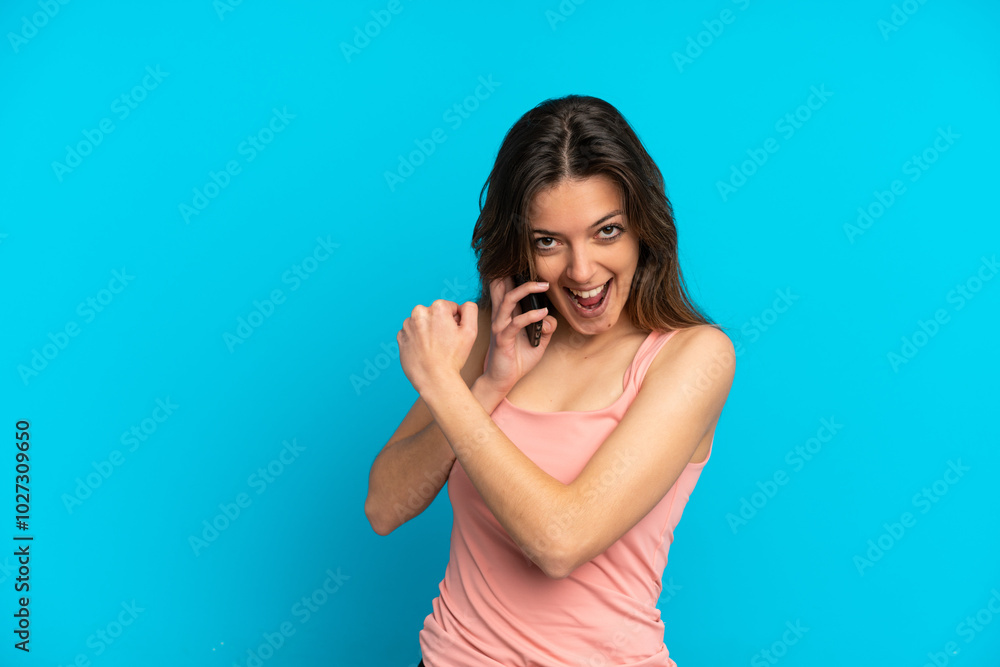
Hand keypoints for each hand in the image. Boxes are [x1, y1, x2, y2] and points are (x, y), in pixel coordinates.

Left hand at [397, 300, 477, 395]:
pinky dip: (418, 340)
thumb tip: (462, 306)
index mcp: (437, 307)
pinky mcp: (400, 337)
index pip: (451, 308)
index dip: (455, 322)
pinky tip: (425, 352)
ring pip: (423, 323)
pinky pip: (412, 334)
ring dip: (428, 332)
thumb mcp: (471, 331)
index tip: (453, 336)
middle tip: (445, 343)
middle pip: (435, 315)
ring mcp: (407, 325)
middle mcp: (419, 312)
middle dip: (440, 325)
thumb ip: (470, 310)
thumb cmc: (453, 357)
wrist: (434, 379)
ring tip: (434, 349)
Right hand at [482, 276, 556, 392]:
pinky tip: (543, 313)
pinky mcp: (502, 339)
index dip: (512, 273)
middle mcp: (500, 316)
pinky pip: (516, 323)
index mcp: (506, 313)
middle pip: (503, 286)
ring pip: (509, 300)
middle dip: (518, 274)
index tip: (531, 266)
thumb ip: (545, 327)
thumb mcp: (537, 340)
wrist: (502, 379)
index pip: (504, 287)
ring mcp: (500, 326)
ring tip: (544, 286)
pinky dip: (531, 316)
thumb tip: (550, 317)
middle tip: (539, 270)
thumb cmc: (517, 357)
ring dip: (527, 290)